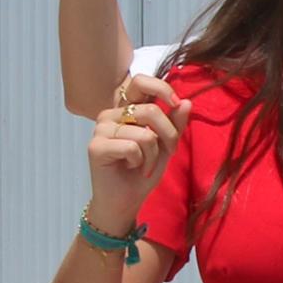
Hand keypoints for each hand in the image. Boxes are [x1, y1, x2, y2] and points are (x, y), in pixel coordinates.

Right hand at [82, 74, 184, 225]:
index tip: (176, 103)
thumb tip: (187, 101)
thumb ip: (175, 123)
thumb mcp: (166, 145)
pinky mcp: (96, 146)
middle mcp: (111, 114)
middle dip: (168, 136)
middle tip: (164, 152)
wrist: (126, 200)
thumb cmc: (144, 171)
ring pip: (145, 134)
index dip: (162, 89)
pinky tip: (130, 167)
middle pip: (151, 110)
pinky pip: (132, 147)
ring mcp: (101, 129)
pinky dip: (140, 162)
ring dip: (153, 155)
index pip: (141, 82)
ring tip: (143, 164)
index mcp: (127, 109)